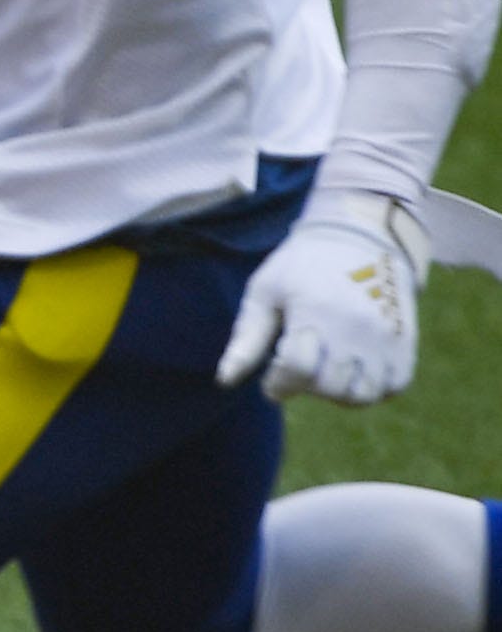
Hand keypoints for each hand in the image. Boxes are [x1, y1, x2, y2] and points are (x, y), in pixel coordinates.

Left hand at [223, 195, 424, 405]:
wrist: (361, 237)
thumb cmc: (302, 266)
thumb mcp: (265, 291)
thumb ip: (247, 338)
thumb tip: (225, 380)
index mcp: (316, 311)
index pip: (297, 369)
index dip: (278, 384)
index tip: (270, 382)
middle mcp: (356, 327)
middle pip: (330, 387)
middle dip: (306, 388)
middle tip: (298, 369)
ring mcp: (386, 336)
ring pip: (364, 395)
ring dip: (339, 394)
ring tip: (325, 372)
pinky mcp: (406, 340)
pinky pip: (395, 385)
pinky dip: (373, 389)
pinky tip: (354, 370)